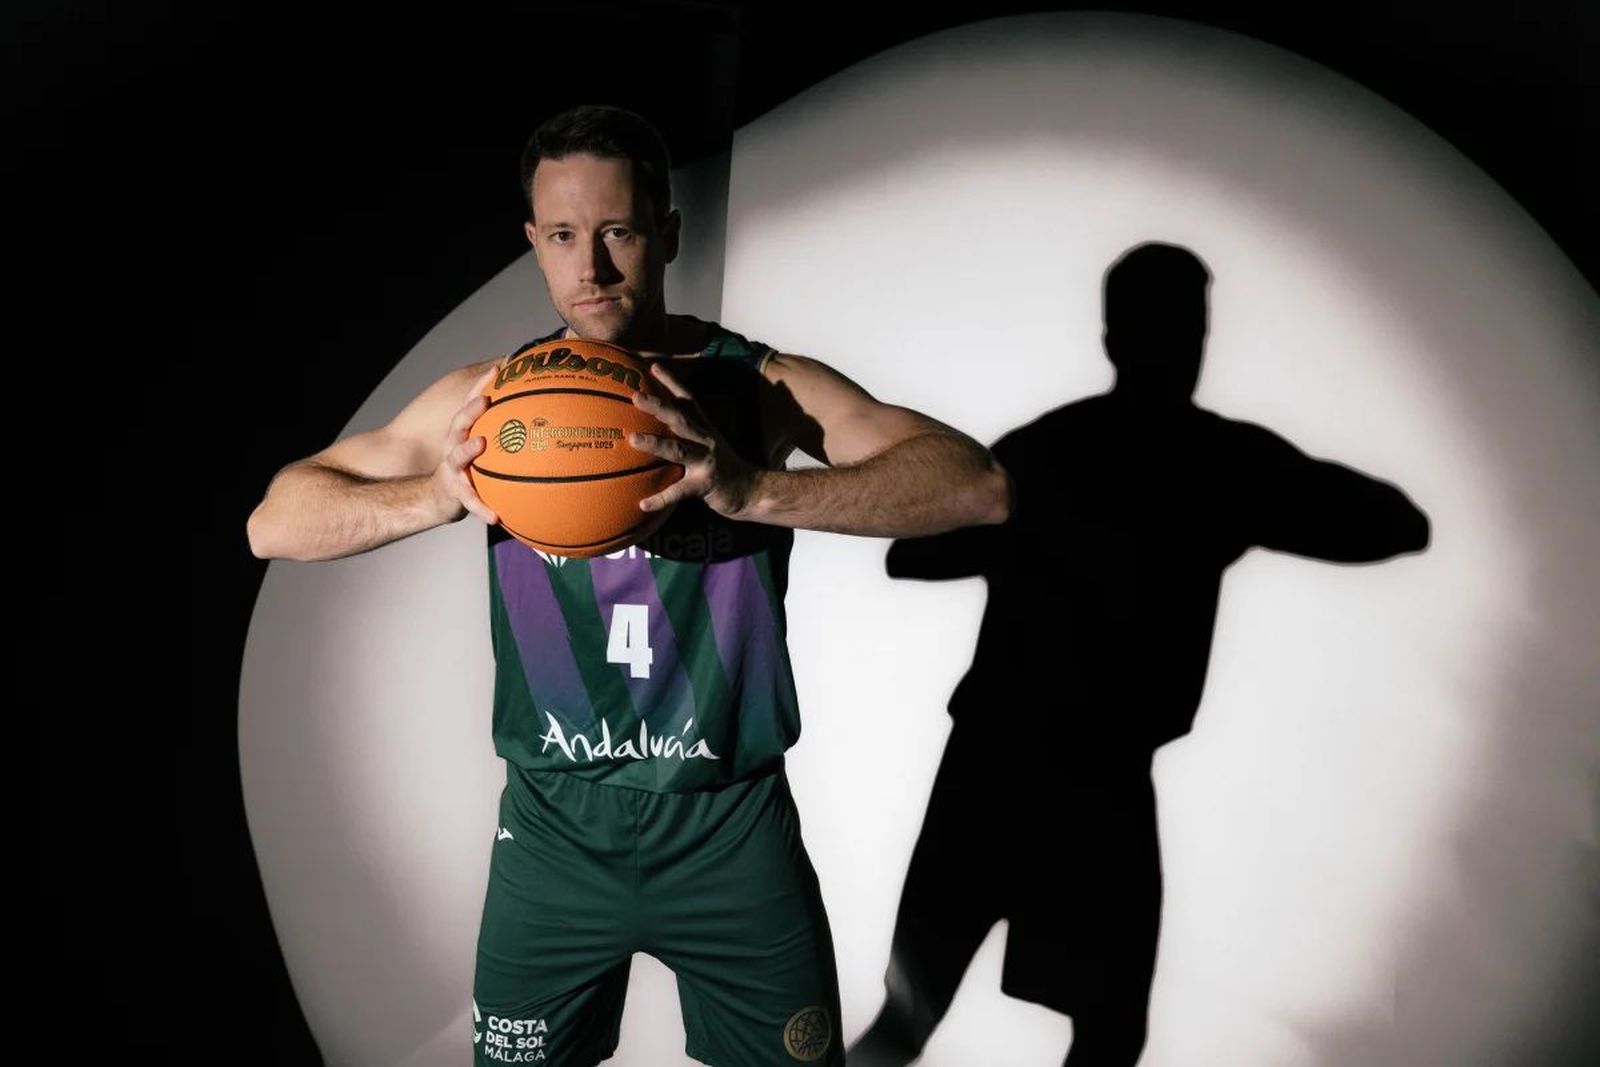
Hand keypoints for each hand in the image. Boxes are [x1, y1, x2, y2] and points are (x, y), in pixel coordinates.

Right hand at [431, 364, 500, 525]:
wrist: (441, 499)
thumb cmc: (471, 467)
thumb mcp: (484, 446)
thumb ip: (505, 431)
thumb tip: (540, 414)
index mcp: (464, 433)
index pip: (472, 403)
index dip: (481, 384)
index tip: (498, 368)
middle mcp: (454, 446)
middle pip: (458, 423)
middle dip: (470, 410)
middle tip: (484, 400)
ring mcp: (452, 469)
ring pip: (457, 457)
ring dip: (468, 449)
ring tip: (481, 443)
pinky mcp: (456, 493)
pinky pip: (470, 501)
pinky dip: (482, 508)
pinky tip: (496, 517)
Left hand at [629, 361, 760, 517]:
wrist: (750, 491)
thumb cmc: (722, 468)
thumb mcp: (707, 445)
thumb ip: (685, 436)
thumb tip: (656, 428)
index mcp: (703, 428)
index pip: (687, 400)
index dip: (671, 382)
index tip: (653, 366)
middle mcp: (705, 440)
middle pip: (680, 419)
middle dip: (658, 406)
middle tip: (635, 396)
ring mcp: (707, 461)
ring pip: (678, 449)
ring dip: (656, 443)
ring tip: (632, 439)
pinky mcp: (706, 484)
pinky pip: (680, 491)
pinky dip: (661, 498)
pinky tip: (643, 504)